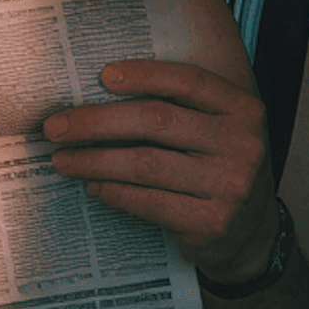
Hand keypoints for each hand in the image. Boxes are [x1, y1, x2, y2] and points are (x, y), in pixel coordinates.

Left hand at [42, 59, 280, 285]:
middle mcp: (242, 145)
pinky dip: (113, 192)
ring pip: (145, 164)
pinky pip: (148, 202)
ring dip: (94, 160)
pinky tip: (93, 186)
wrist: (252, 233)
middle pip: (156, 121)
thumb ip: (180, 107)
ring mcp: (229, 187)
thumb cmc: (219, 168)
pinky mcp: (210, 223)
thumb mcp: (218, 129)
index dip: (144, 74)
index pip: (189, 81)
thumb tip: (101, 90)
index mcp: (244, 110)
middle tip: (55, 127)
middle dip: (96, 122)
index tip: (102, 76)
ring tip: (62, 159)